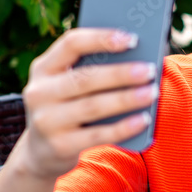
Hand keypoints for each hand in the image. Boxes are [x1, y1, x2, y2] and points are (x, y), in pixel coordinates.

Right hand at [13, 28, 158, 179]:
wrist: (40, 153)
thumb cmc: (66, 107)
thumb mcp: (66, 85)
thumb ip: (91, 70)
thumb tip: (137, 59)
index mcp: (43, 67)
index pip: (71, 43)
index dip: (102, 38)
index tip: (132, 39)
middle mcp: (39, 92)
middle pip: (85, 78)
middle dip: (121, 73)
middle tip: (150, 70)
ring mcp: (46, 121)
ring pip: (93, 106)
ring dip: (126, 99)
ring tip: (152, 92)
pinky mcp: (59, 145)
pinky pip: (98, 135)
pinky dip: (124, 127)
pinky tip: (143, 120)